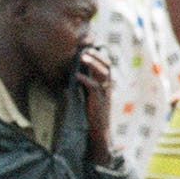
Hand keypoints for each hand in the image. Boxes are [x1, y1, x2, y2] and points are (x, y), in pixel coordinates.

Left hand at [74, 46, 113, 163]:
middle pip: (107, 66)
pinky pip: (94, 87)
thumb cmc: (91, 114)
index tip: (87, 47)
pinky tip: (76, 75)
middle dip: (96, 55)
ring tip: (81, 57)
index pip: (106, 65)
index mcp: (105, 84)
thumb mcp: (88, 96)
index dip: (98, 55)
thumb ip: (84, 85)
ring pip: (103, 74)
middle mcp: (108, 87)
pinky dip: (85, 79)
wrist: (98, 132)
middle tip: (85, 48)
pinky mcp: (99, 101)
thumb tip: (72, 74)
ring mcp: (105, 94)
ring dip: (92, 64)